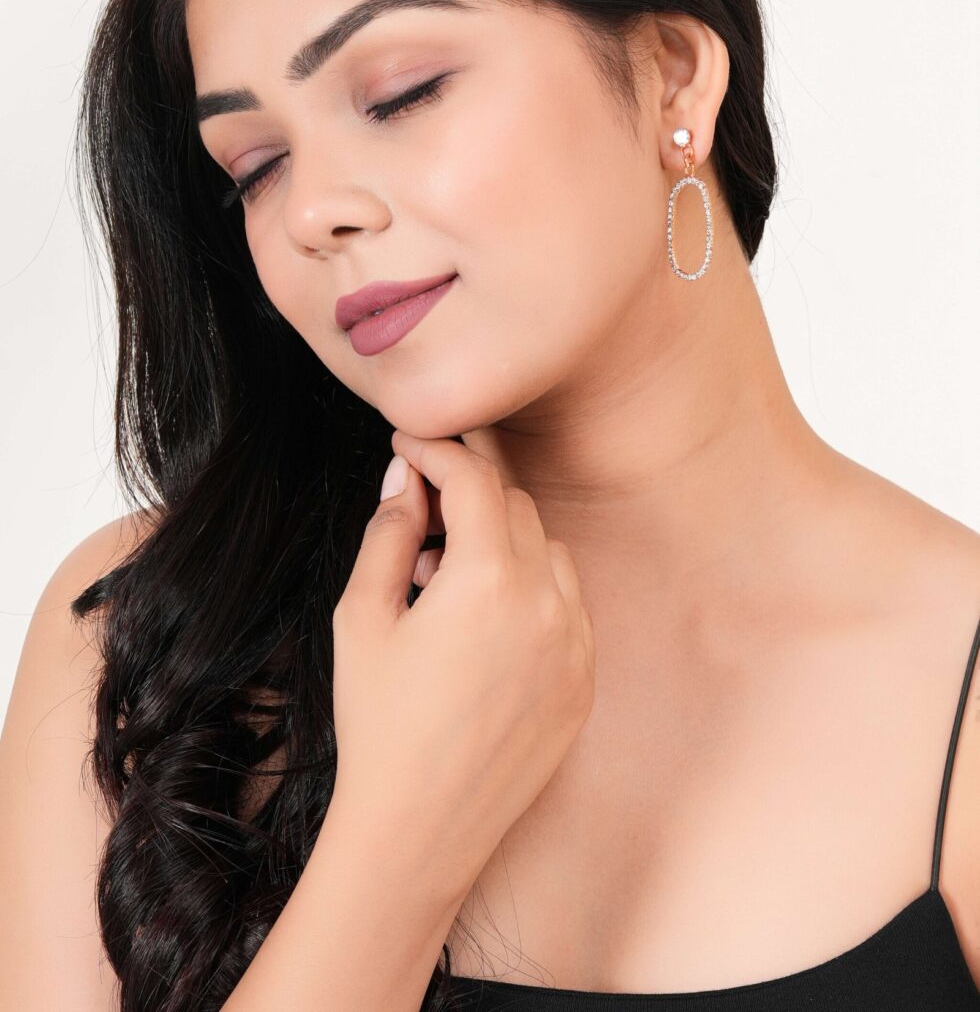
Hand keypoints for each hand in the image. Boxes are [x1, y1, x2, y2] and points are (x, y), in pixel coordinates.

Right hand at [329, 431, 595, 896]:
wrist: (418, 831)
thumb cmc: (378, 725)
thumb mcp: (363, 618)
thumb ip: (388, 533)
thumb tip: (405, 479)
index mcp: (489, 580)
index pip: (474, 478)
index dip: (438, 450)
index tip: (410, 444)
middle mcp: (546, 602)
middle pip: (514, 506)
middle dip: (466, 496)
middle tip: (417, 515)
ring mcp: (575, 643)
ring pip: (548, 549)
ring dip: (502, 541)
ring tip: (445, 580)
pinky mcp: (584, 679)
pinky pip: (567, 603)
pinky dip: (531, 589)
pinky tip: (483, 622)